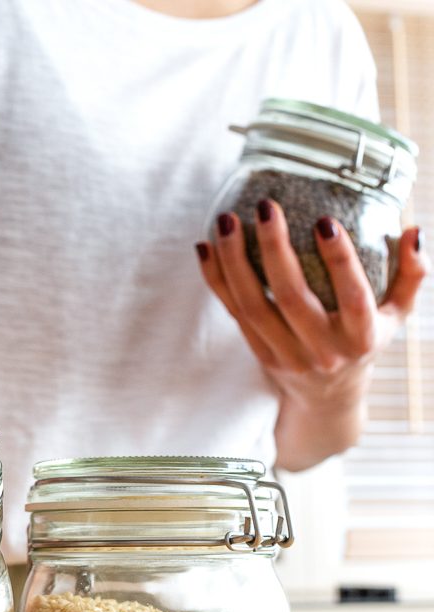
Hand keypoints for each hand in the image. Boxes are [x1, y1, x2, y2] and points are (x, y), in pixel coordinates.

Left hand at [195, 199, 428, 469]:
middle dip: (274, 249)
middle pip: (290, 297)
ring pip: (253, 305)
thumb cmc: (363, 342)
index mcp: (361, 337)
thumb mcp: (395, 316)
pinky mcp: (259, 353)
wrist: (327, 399)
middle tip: (264, 207)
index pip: (352, 296)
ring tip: (226, 220)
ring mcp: (285, 354)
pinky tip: (205, 247)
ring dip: (234, 261)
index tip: (324, 220)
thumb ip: (411, 275)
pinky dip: (216, 280)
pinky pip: (233, 312)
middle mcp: (321, 350)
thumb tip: (414, 230)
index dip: (340, 259)